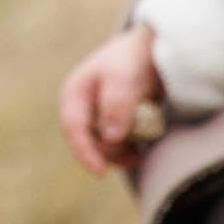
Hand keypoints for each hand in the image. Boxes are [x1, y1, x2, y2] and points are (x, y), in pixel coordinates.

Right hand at [63, 25, 166, 172]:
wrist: (150, 51)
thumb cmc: (132, 60)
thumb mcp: (124, 79)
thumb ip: (116, 106)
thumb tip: (110, 138)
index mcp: (74, 94)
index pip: (73, 128)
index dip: (84, 151)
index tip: (100, 172)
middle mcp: (81, 108)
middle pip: (87, 142)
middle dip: (108, 153)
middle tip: (135, 154)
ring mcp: (97, 116)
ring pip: (102, 147)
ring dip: (120, 153)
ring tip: (139, 152)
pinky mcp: (113, 122)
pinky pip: (115, 145)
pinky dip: (127, 151)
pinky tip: (140, 151)